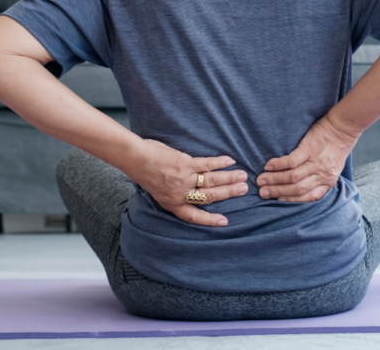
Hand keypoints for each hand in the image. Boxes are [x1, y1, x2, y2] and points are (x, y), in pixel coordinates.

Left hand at [129, 139, 248, 226]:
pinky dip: (219, 163)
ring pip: (211, 181)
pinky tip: (229, 161)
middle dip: (229, 194)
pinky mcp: (185, 164)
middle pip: (209, 197)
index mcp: (172, 203)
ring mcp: (184, 179)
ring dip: (229, 178)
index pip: (194, 216)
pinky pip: (206, 164)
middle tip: (244, 190)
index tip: (224, 222)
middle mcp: (180, 194)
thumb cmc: (144, 173)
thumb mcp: (157, 191)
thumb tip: (188, 192)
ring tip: (243, 177)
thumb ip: (173, 194)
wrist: (135, 159)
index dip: (210, 220)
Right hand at [256, 115, 359, 201]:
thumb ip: (320, 179)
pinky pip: (291, 161)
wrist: (344, 127)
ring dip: (274, 180)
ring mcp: (316, 163)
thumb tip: (299, 187)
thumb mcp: (333, 168)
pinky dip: (278, 165)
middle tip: (263, 193)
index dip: (290, 200)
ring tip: (261, 181)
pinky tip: (268, 166)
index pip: (308, 197)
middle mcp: (322, 175)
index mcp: (328, 181)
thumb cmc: (337, 148)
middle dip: (277, 192)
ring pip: (292, 177)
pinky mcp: (309, 149)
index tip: (277, 200)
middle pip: (297, 189)